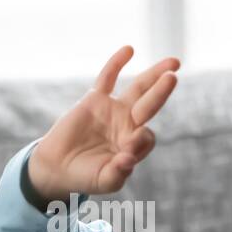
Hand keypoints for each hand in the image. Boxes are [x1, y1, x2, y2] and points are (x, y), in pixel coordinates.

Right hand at [27, 46, 178, 201]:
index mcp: (133, 145)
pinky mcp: (94, 99)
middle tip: (173, 77)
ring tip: (173, 62)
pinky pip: (108, 78)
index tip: (126, 151)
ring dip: (153, 75)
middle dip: (162, 91)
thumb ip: (118, 173)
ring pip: (138, 88)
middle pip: (150, 104)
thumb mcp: (104, 181)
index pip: (146, 137)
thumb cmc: (84, 177)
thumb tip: (129, 158)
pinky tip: (129, 50)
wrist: (58, 167)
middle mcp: (128, 125)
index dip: (139, 141)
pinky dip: (117, 64)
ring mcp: (113, 110)